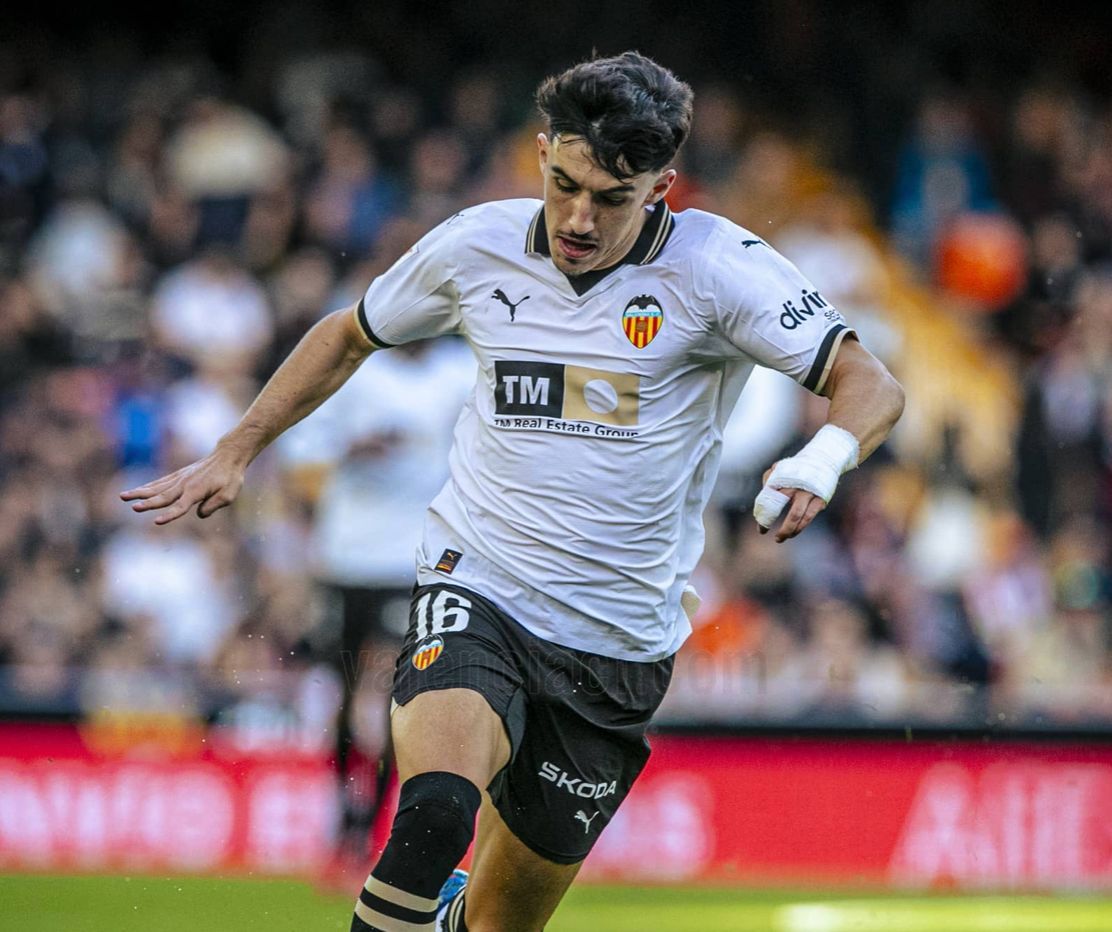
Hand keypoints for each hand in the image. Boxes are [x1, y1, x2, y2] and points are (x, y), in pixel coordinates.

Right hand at [120, 447, 247, 524]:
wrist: (228, 456)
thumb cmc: (231, 477)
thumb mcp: (229, 495)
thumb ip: (213, 506)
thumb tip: (199, 514)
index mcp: (196, 491)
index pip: (180, 506)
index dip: (169, 515)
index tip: (156, 522)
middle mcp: (185, 484)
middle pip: (163, 496)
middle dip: (148, 503)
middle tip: (133, 508)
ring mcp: (180, 478)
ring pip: (156, 487)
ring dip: (140, 492)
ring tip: (123, 496)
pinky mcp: (179, 475)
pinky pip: (160, 482)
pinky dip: (148, 487)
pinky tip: (137, 491)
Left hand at [756, 464, 826, 542]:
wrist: (822, 460)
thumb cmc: (795, 469)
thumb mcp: (778, 469)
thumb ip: (768, 481)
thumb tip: (763, 499)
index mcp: (782, 480)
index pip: (768, 501)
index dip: (763, 517)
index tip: (761, 529)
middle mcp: (794, 487)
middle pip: (781, 508)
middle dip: (773, 524)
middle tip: (768, 534)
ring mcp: (808, 493)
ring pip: (797, 516)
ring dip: (788, 530)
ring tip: (780, 538)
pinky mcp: (820, 499)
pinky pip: (809, 516)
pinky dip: (800, 527)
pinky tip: (794, 533)